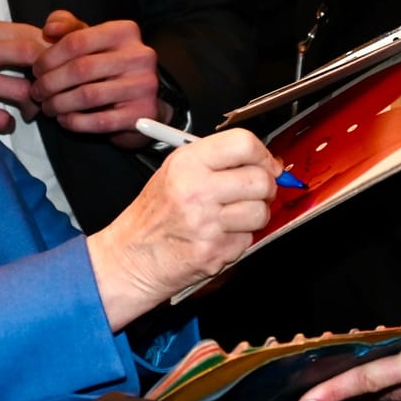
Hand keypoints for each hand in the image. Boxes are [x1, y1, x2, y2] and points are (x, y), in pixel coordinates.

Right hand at [0, 14, 47, 133]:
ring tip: (32, 106)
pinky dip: (7, 122)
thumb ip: (0, 31)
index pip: (32, 35)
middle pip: (34, 57)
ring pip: (23, 92)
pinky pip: (0, 120)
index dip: (54, 49)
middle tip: (53, 84)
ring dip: (33, 102)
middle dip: (50, 73)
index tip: (60, 61)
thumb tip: (39, 36)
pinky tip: (4, 119)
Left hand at [31, 10, 160, 147]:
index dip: (49, 57)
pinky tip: (65, 119)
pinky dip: (75, 122)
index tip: (36, 69)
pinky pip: (99, 121)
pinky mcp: (142, 114)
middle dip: (50, 82)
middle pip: (80, 69)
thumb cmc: (110, 67)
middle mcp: (139, 56)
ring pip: (88, 96)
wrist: (142, 101)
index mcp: (125, 32)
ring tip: (48, 106)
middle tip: (38, 92)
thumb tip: (50, 29)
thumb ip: (68, 27)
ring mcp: (144, 86)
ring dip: (59, 104)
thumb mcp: (92, 41)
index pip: (77, 41)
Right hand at [85, 129, 279, 329]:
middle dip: (265, 188)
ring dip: (255, 216)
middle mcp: (197, 190)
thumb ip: (218, 161)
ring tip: (234, 216)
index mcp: (187, 163)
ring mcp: (207, 223)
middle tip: (254, 192)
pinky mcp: (215, 251)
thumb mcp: (176, 171)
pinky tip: (219, 235)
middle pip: (261, 180)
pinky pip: (249, 239)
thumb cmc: (155, 214)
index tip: (266, 164)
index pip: (244, 144)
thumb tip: (267, 162)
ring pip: (261, 212)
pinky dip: (240, 239)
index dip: (263, 155)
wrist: (132, 256)